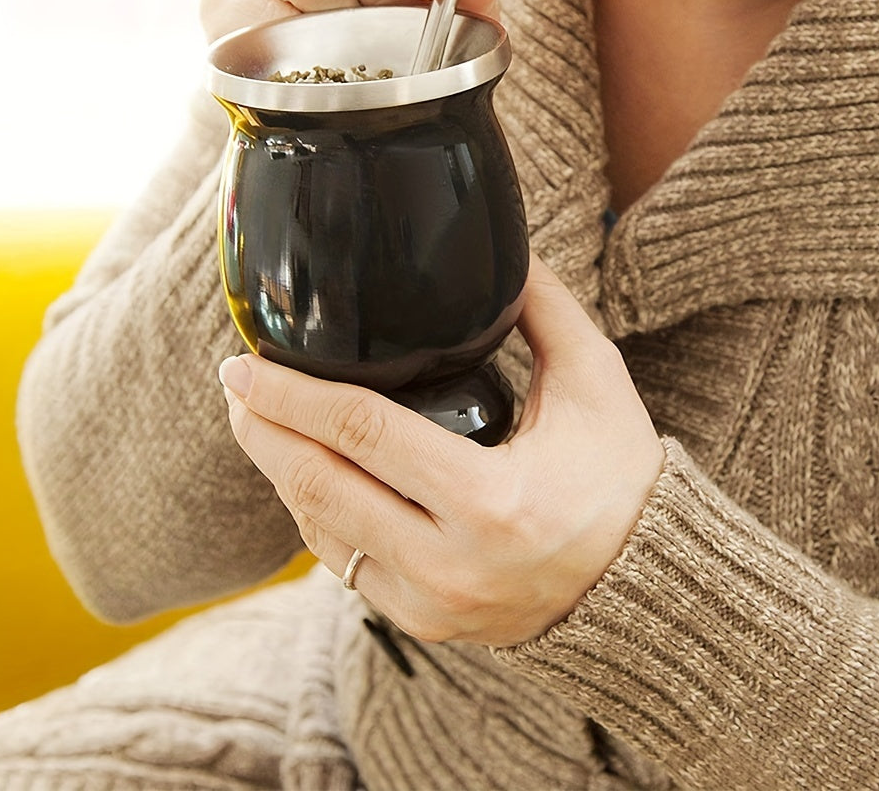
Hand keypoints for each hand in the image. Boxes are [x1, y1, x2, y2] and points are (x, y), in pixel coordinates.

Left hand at [219, 255, 664, 645]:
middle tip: (235, 387)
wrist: (643, 582)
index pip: (362, 433)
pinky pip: (345, 567)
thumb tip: (504, 253)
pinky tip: (307, 478)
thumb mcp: (594, 382)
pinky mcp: (426, 624)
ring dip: (281, 473)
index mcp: (493, 502)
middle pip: (319, 488)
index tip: (246, 365)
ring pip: (320, 534)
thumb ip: (544, 310)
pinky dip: (317, 517)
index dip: (291, 394)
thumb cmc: (622, 477)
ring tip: (260, 424)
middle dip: (262, 432)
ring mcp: (433, 605)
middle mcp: (452, 566)